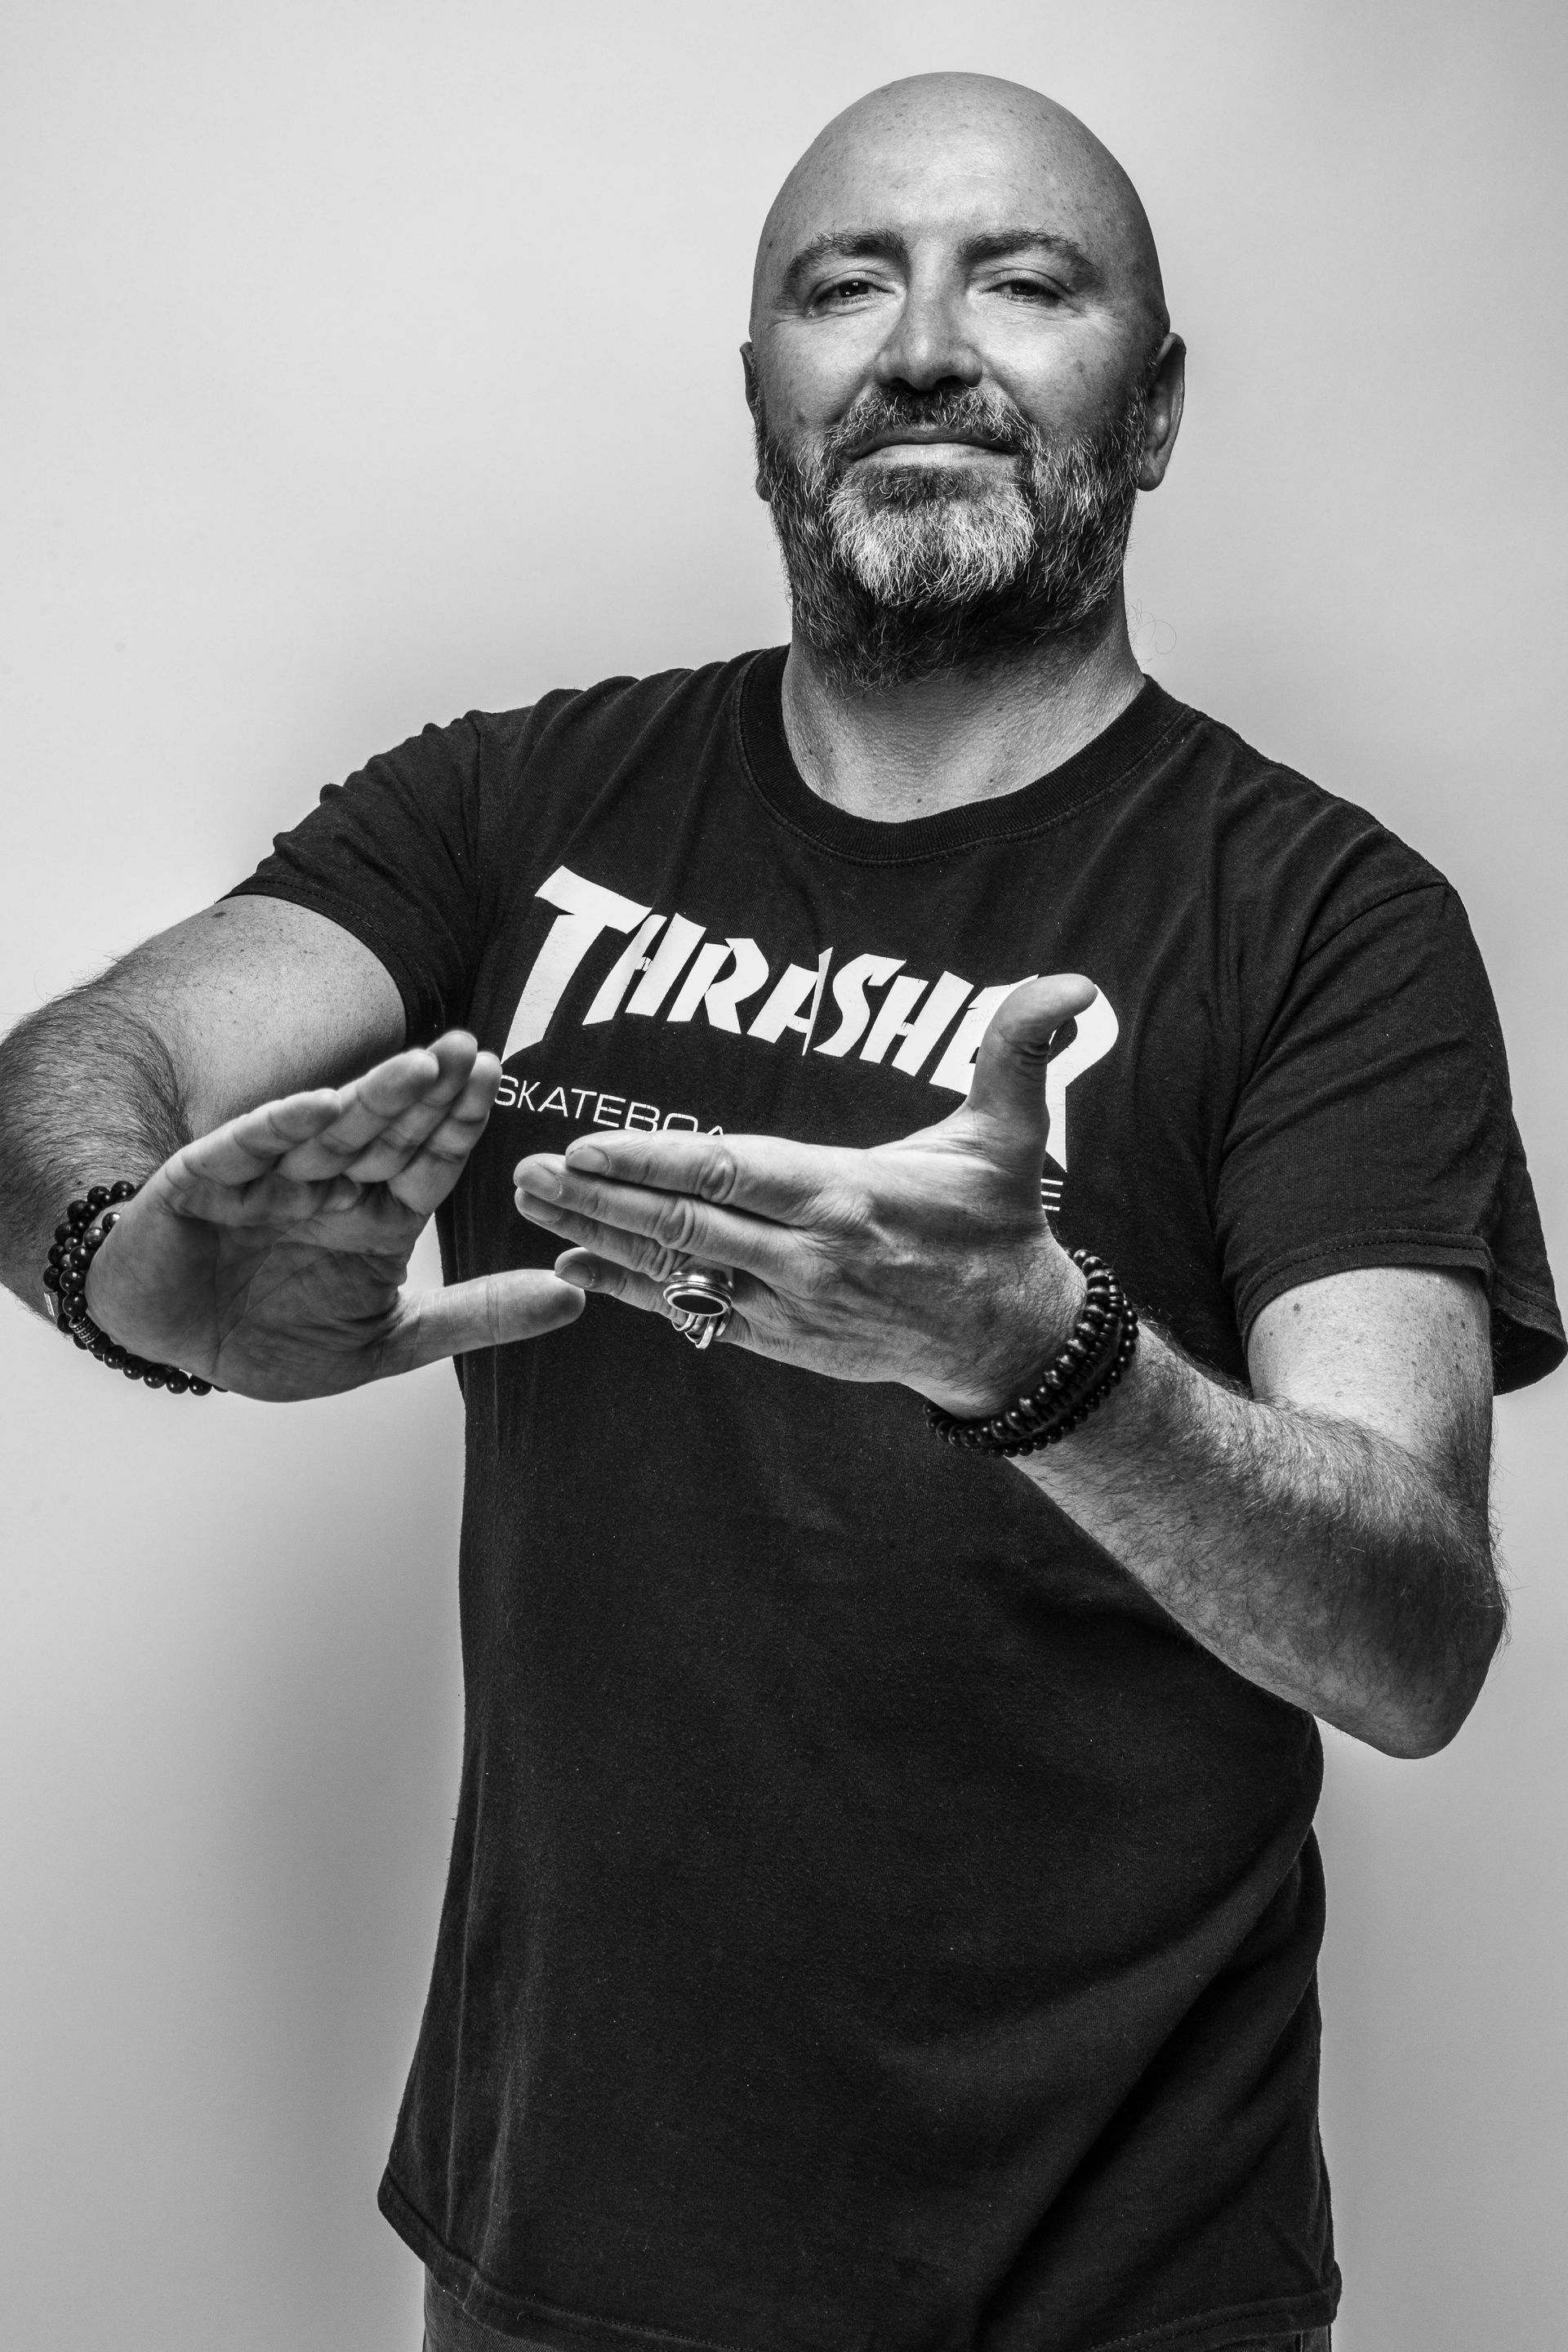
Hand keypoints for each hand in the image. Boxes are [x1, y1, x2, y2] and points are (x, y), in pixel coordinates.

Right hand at [85, 1031, 582, 1399]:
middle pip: (390, 1133)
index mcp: (375, 1217)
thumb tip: (575, 1296)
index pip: (429, 1162)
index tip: (497, 1078)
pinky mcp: (210, 1179)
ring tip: (422, 1063)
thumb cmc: (269, 1339)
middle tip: (474, 1047)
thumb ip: (476, 1315)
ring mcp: (271, 1178)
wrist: (168, 1345)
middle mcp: (329, 1187)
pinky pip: (252, 1146)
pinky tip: (323, 1103)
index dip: (460, 1124)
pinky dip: (284, 1124)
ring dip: (374, 1097)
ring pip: (331, 1130)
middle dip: (431, 1093)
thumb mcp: (389, 1340)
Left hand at [513, 977, 1095, 1414]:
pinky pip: (694, 1312)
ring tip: (532, 1207)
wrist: (1008, 1336)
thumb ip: (1022, 1049)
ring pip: (678, 1270)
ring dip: (599, 1238)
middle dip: (600, 1198)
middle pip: (685, 1224)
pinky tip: (575, 1268)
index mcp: (847, 1197)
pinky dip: (632, 1291)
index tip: (588, 1143)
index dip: (654, 1161)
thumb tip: (1074, 984)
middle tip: (526, 1171)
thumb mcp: (1015, 1133)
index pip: (732, 1174)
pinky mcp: (782, 1341)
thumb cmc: (998, 1221)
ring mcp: (790, 1308)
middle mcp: (809, 1259)